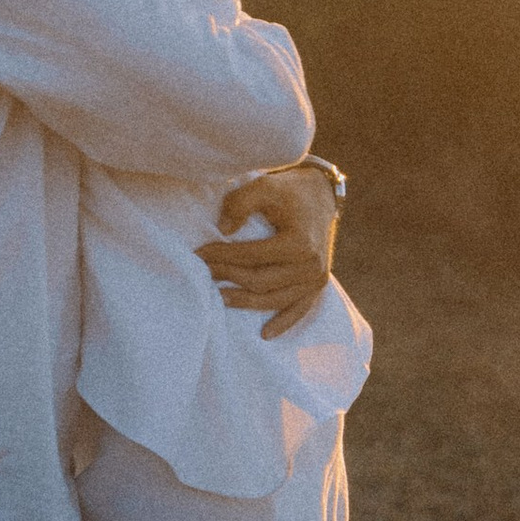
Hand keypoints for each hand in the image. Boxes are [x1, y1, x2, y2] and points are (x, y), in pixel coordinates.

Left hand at [197, 160, 339, 341]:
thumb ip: (241, 203)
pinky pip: (299, 309)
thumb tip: (223, 231)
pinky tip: (265, 334)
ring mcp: (316, 278)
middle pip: (261, 281)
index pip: (252, 256)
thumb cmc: (289, 191)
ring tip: (219, 299)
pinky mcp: (318, 284)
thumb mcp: (264, 186)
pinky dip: (283, 323)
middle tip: (203, 274)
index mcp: (299, 242)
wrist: (321, 195)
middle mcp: (311, 265)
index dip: (222, 257)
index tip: (199, 254)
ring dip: (245, 302)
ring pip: (274, 299)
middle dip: (228, 278)